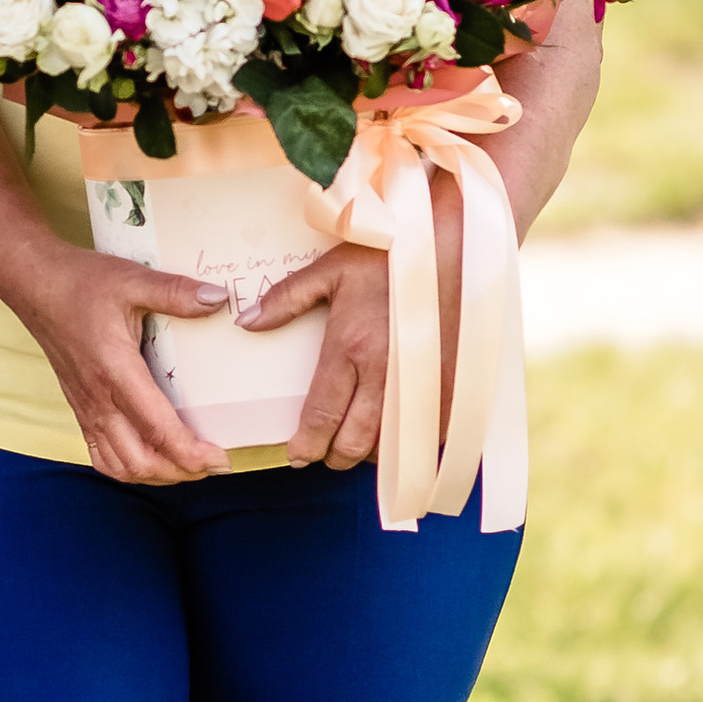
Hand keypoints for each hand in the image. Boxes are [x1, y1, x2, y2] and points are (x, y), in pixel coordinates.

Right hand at [18, 242, 232, 484]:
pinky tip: (150, 457)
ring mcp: (86, 408)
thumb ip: (176, 292)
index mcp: (115, 372)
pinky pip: (101, 456)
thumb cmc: (81, 282)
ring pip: (120, 467)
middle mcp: (99, 400)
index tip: (221, 458)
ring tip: (188, 465)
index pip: (157, 429)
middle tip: (214, 463)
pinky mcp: (80, 409)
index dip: (191, 453)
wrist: (34, 285)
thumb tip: (219, 300)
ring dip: (156, 475)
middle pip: (140, 461)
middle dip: (181, 472)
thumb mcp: (133, 280)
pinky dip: (129, 468)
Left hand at [243, 180, 464, 470]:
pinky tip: (400, 430)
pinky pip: (429, 433)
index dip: (306, 444)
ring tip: (358, 442)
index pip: (322, 414)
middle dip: (334, 457)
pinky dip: (411, 440)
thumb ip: (287, 298)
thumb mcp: (332, 269)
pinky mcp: (453, 385)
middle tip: (324, 454)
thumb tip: (247, 322)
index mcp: (351, 347)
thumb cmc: (389, 254)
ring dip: (371, 453)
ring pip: (393, 445)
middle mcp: (386, 373)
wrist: (456, 244)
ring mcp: (423, 384)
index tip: (297, 454)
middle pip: (356, 443)